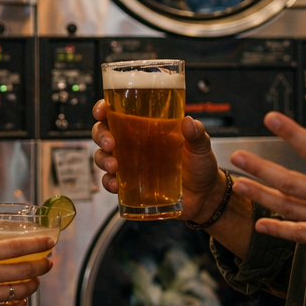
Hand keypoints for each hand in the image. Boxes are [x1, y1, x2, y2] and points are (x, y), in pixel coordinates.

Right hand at [0, 235, 53, 305]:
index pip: (16, 247)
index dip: (37, 244)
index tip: (50, 241)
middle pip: (25, 270)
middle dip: (42, 266)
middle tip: (48, 262)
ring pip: (21, 291)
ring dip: (33, 285)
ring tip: (35, 281)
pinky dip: (20, 305)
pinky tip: (21, 300)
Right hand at [92, 100, 227, 223]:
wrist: (204, 196)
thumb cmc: (200, 166)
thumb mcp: (201, 146)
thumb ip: (197, 134)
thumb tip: (189, 122)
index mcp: (147, 127)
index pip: (119, 112)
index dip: (104, 109)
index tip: (102, 111)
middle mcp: (134, 144)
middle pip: (104, 132)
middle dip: (100, 134)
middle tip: (110, 142)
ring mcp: (130, 164)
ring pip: (102, 156)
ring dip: (102, 159)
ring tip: (114, 165)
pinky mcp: (130, 185)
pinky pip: (110, 181)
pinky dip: (108, 182)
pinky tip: (115, 184)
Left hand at [230, 80, 305, 285]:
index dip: (291, 132)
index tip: (271, 118)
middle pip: (290, 182)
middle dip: (261, 169)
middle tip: (237, 158)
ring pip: (289, 208)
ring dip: (262, 196)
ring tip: (239, 185)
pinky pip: (301, 235)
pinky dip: (280, 231)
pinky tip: (260, 225)